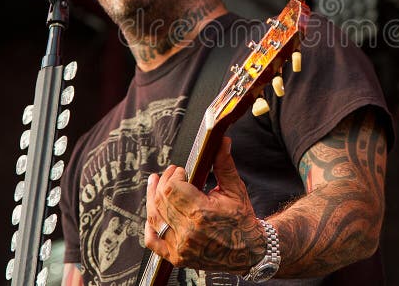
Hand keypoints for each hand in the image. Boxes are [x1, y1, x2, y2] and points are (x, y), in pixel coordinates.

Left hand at [144, 137, 265, 272]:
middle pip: (161, 200)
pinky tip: (153, 213)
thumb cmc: (242, 219)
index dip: (174, 175)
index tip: (182, 170)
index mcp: (202, 214)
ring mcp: (180, 247)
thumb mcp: (235, 189)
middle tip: (171, 173)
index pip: (172, 189)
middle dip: (163, 182)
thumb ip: (224, 164)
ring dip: (152, 198)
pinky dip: (149, 226)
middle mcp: (188, 232)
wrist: (249, 251)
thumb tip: (221, 141)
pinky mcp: (176, 257)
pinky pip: (152, 241)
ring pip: (154, 218)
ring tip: (155, 183)